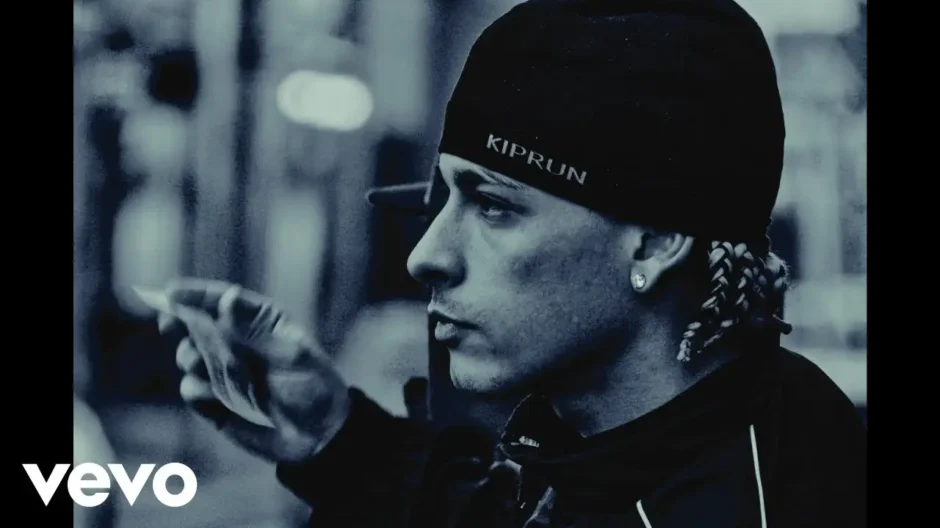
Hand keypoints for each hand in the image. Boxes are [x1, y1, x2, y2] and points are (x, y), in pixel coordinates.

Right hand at [155, 278, 350, 463]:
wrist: (318, 437)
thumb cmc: (314, 387)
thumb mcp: (292, 356)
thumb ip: (254, 331)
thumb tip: (227, 298)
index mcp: (260, 321)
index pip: (221, 300)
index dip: (193, 294)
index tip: (169, 292)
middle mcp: (237, 341)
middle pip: (195, 324)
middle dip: (182, 325)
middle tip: (171, 327)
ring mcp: (224, 370)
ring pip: (188, 355)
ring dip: (191, 359)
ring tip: (208, 368)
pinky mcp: (215, 400)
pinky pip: (191, 389)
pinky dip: (198, 392)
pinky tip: (216, 399)